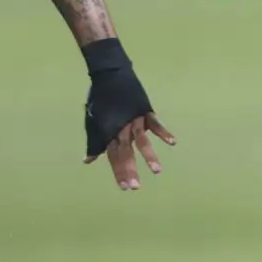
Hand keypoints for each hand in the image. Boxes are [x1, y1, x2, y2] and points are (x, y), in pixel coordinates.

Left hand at [82, 39, 175, 188]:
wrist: (110, 74)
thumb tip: (88, 161)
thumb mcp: (93, 120)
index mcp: (108, 131)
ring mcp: (134, 119)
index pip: (113, 157)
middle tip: (135, 188)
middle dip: (130, 171)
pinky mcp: (145, 110)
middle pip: (126, 153)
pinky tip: (173, 143)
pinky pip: (155, 124)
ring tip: (157, 171)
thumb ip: (94, 142)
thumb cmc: (101, 99)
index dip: (118, 172)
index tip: (124, 188)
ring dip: (149, 157)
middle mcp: (121, 128)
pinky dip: (164, 133)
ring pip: (142, 141)